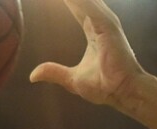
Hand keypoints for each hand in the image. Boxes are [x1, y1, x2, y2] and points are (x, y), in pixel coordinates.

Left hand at [29, 0, 145, 106]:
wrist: (123, 92)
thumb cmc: (105, 86)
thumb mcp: (72, 79)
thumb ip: (54, 72)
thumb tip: (33, 76)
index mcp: (94, 31)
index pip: (77, 8)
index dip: (65, 1)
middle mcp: (101, 23)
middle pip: (81, 0)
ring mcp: (105, 22)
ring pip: (85, 0)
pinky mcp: (107, 25)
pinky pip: (89, 5)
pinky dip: (77, 1)